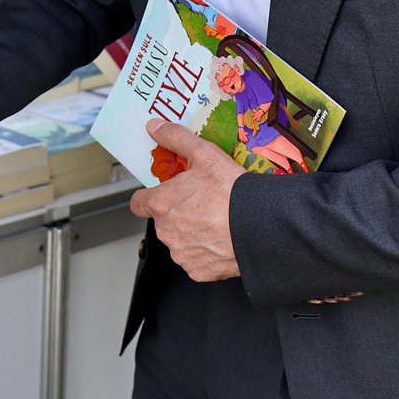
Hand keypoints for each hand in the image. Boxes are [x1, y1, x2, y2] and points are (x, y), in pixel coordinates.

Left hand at [129, 117, 243, 280]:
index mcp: (160, 204)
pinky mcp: (198, 271)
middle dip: (178, 214)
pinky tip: (222, 239)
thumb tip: (155, 126)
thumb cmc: (231, 190)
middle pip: (163, 222)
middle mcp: (166, 232)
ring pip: (180, 242)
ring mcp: (181, 253)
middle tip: (202, 203)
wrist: (260, 225)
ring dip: (192, 234)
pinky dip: (206, 253)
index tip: (164, 194)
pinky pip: (197, 261)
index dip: (150, 197)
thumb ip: (175, 138)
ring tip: (216, 221)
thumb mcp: (203, 153)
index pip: (138, 203)